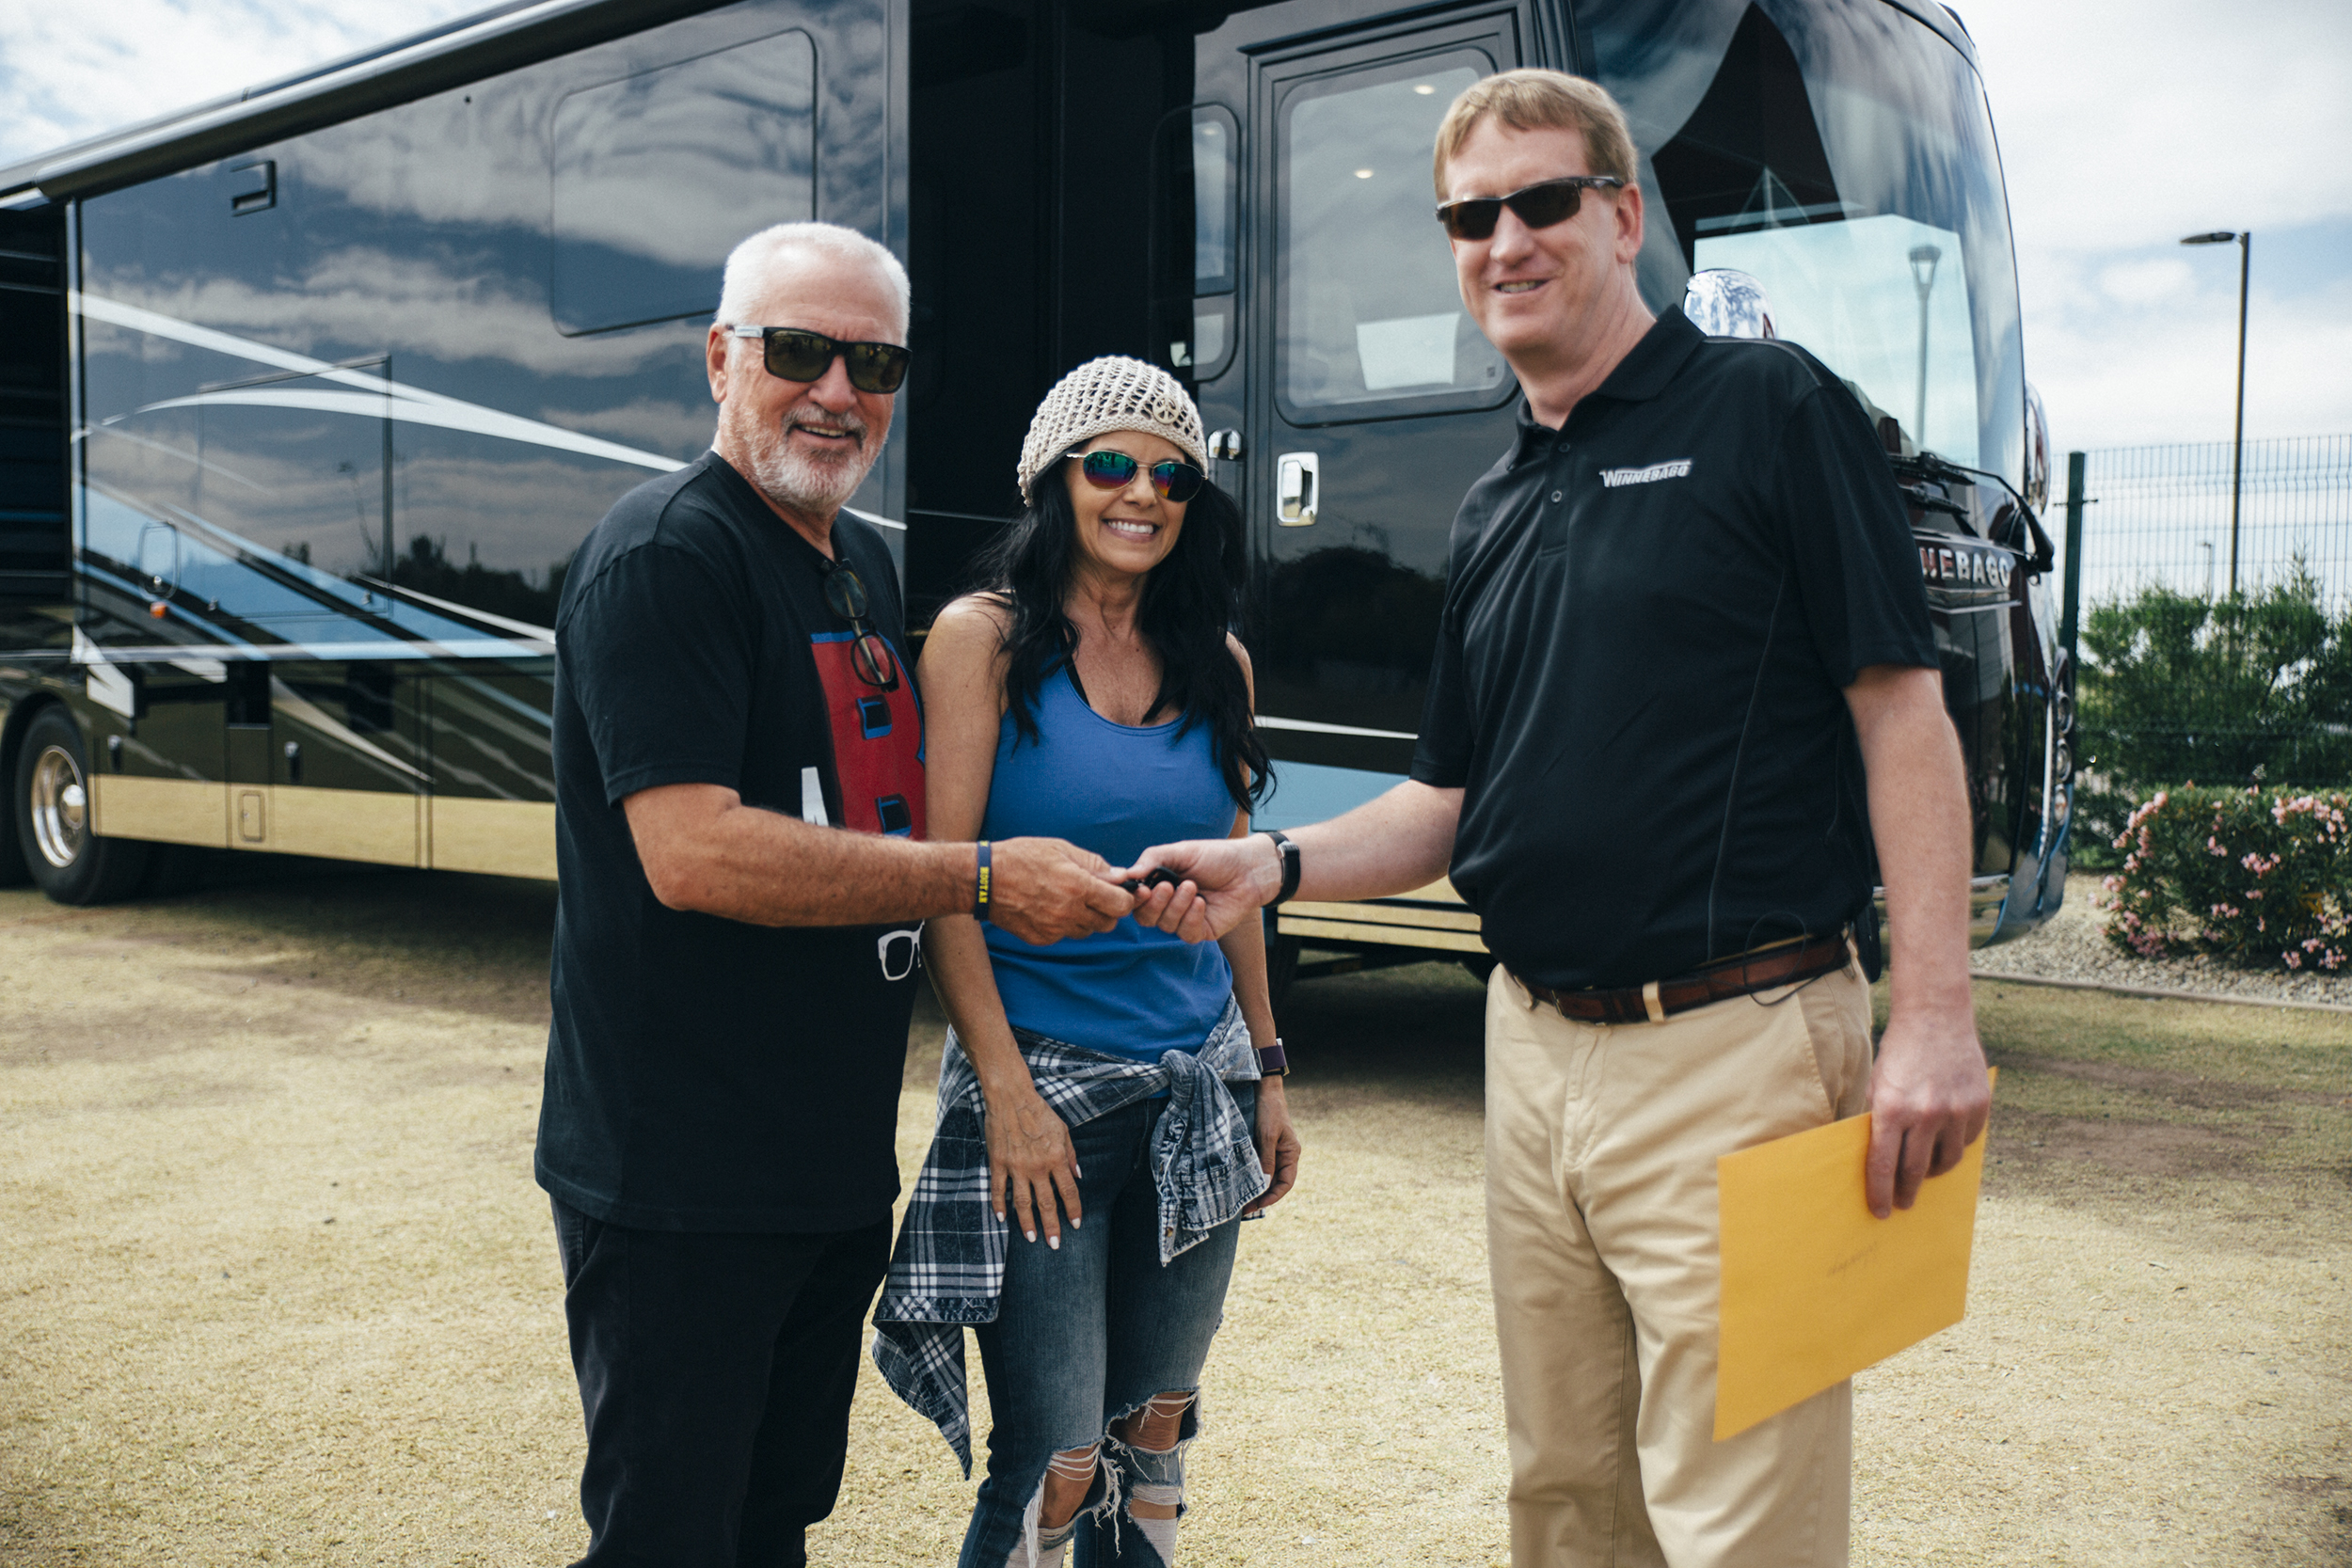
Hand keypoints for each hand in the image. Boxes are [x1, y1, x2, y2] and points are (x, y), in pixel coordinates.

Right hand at [984, 1082, 1083, 1246]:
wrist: (1011, 1098)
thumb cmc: (1040, 1112)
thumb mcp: (1063, 1130)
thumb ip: (1071, 1154)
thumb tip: (1078, 1175)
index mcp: (1057, 1158)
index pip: (1068, 1191)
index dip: (1073, 1210)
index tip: (1075, 1225)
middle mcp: (1038, 1166)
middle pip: (1047, 1203)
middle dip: (1052, 1226)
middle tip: (1055, 1244)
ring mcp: (1016, 1167)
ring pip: (1022, 1203)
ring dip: (1027, 1223)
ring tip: (1031, 1238)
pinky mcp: (998, 1163)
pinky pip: (998, 1190)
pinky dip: (1000, 1206)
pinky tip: (1003, 1219)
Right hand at [988, 838, 1134, 944]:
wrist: (983, 879)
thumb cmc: (1022, 857)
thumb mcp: (1061, 849)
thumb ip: (1095, 865)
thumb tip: (1122, 876)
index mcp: (1079, 887)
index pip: (1121, 905)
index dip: (1124, 899)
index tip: (1118, 892)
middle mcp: (1069, 912)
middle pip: (1108, 923)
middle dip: (1107, 910)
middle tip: (1094, 895)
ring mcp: (1054, 928)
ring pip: (1087, 930)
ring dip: (1085, 918)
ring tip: (1067, 898)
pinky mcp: (1041, 938)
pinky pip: (1064, 935)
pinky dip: (1063, 924)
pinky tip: (1049, 907)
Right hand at [1125, 835, 1280, 942]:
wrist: (1248, 868)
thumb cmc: (1215, 857)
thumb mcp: (1181, 852)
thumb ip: (1153, 859)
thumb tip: (1129, 874)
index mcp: (1159, 885)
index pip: (1137, 900)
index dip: (1135, 898)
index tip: (1141, 889)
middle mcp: (1169, 905)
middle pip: (1145, 917)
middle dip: (1155, 904)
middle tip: (1168, 886)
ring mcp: (1185, 919)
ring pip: (1166, 925)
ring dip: (1177, 906)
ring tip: (1193, 886)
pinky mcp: (1202, 931)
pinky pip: (1186, 933)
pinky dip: (1191, 918)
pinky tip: (1202, 903)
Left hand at [1242, 1075, 1300, 1214]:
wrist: (1265, 1090)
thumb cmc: (1269, 1111)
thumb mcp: (1267, 1136)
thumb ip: (1267, 1160)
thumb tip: (1264, 1184)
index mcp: (1292, 1154)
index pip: (1286, 1183)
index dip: (1274, 1196)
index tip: (1258, 1205)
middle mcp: (1285, 1155)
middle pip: (1276, 1183)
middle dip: (1262, 1197)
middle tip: (1244, 1209)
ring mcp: (1275, 1151)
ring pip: (1267, 1176)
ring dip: (1256, 1189)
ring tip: (1241, 1201)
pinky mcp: (1264, 1147)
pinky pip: (1260, 1167)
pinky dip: (1252, 1176)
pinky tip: (1241, 1183)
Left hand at [1864, 1002, 1989, 1217]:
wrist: (1935, 1019)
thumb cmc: (1899, 1054)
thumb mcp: (1877, 1085)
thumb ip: (1879, 1121)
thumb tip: (1880, 1162)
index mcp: (1891, 1109)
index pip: (1883, 1165)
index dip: (1880, 1193)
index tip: (1880, 1212)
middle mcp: (1925, 1113)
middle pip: (1915, 1170)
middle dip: (1907, 1192)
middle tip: (1903, 1203)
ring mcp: (1955, 1111)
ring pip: (1946, 1161)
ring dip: (1933, 1172)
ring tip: (1924, 1174)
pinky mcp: (1979, 1106)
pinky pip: (1967, 1142)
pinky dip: (1955, 1147)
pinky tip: (1945, 1143)